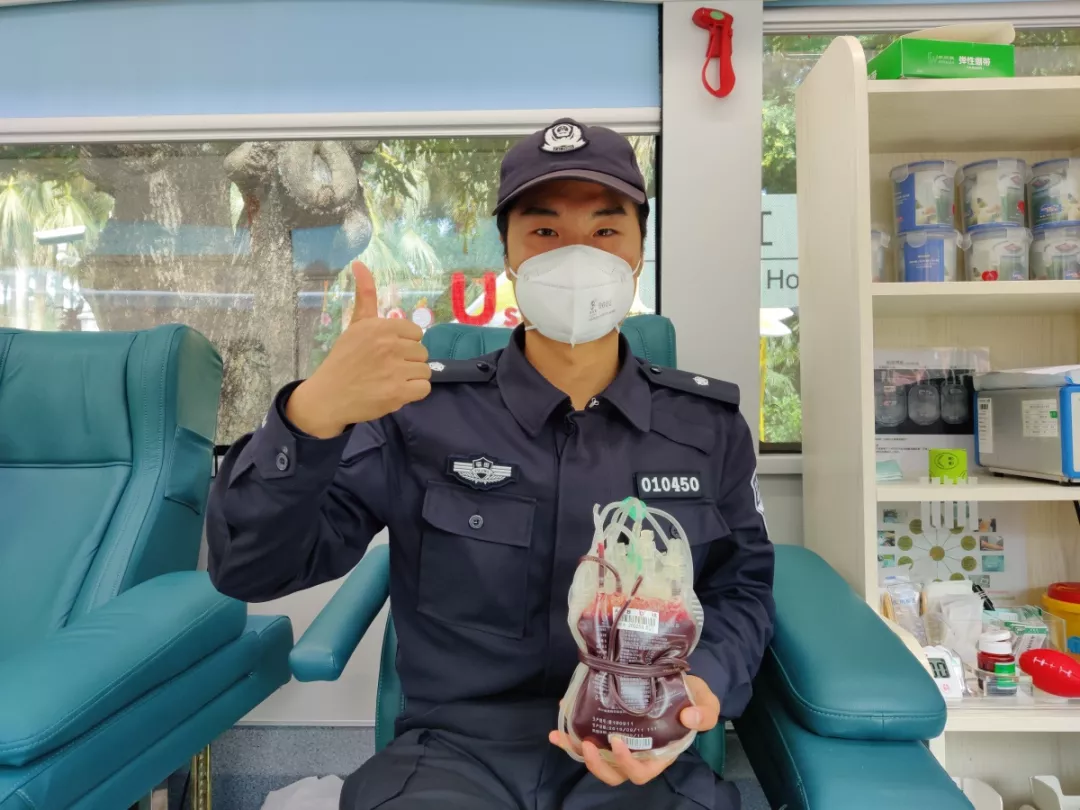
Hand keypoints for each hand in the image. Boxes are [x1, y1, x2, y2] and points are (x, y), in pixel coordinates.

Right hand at [286, 263, 430, 436]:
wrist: (328, 395)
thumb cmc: (344, 359)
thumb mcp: (356, 324)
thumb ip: (366, 295)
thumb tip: (360, 264)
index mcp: (381, 327)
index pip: (416, 333)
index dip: (404, 344)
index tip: (387, 352)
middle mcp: (389, 345)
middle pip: (422, 352)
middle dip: (408, 361)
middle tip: (386, 368)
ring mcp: (395, 370)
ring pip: (425, 370)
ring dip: (411, 378)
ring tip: (390, 380)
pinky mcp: (398, 393)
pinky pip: (424, 388)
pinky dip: (413, 393)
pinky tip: (396, 392)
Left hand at [548, 675, 720, 786]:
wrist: (680, 681)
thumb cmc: (693, 698)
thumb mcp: (706, 703)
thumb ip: (704, 713)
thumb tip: (689, 717)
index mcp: (659, 755)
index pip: (641, 773)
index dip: (627, 764)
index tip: (618, 742)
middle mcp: (637, 753)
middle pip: (613, 773)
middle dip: (596, 764)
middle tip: (586, 744)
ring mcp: (620, 742)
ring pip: (595, 759)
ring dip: (575, 750)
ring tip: (561, 735)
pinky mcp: (607, 726)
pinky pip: (586, 735)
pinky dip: (569, 729)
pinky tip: (562, 710)